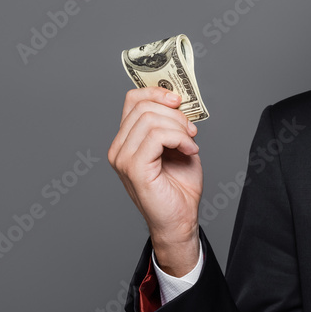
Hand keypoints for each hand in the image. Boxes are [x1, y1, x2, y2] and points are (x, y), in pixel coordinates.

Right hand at [108, 87, 201, 275]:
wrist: (180, 219)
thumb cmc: (178, 186)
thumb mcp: (177, 145)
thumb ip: (171, 123)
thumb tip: (176, 100)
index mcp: (126, 140)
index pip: (133, 100)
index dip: (157, 92)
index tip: (178, 101)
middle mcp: (119, 148)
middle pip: (144, 107)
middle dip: (175, 114)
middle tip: (191, 130)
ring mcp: (123, 158)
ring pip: (151, 119)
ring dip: (179, 128)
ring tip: (191, 144)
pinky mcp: (134, 168)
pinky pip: (157, 136)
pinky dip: (180, 138)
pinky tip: (190, 151)